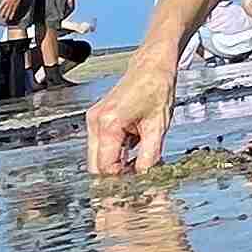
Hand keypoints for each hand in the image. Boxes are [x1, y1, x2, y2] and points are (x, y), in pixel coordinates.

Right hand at [83, 52, 179, 173]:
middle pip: (96, 166)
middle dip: (115, 177)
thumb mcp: (158, 127)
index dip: (121, 181)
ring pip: (96, 157)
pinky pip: (100, 146)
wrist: (152, 65)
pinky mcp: (97, 119)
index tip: (137, 186)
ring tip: (137, 165)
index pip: (106, 167)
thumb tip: (145, 179)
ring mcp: (93, 120)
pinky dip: (114, 154)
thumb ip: (149, 157)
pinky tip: (132, 152)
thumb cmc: (156, 88)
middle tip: (136, 182)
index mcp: (108, 124)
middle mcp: (95, 122)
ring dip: (115, 165)